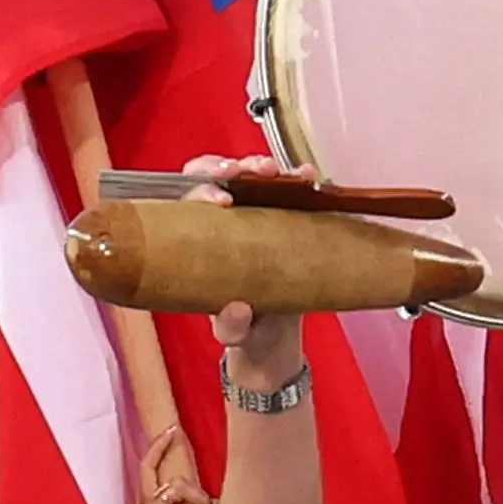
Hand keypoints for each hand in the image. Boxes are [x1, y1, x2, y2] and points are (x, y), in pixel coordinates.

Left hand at [184, 154, 312, 381]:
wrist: (273, 337)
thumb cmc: (243, 328)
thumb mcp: (234, 334)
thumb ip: (230, 328)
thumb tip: (238, 310)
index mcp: (199, 238)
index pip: (191, 198)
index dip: (202, 189)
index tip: (222, 199)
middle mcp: (226, 220)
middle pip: (222, 177)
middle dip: (237, 166)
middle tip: (258, 173)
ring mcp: (257, 216)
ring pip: (256, 178)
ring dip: (270, 169)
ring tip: (292, 175)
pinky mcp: (287, 220)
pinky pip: (292, 193)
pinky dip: (301, 181)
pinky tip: (311, 179)